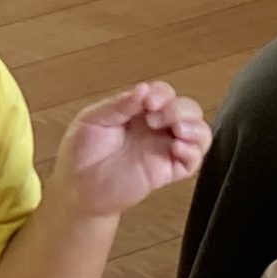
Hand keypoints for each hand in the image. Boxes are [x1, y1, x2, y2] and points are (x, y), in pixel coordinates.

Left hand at [54, 81, 209, 218]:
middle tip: (155, 119)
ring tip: (177, 130)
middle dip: (179, 109)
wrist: (77, 188)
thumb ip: (118, 106)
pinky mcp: (168, 172)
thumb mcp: (93, 120)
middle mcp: (156, 128)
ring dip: (194, 127)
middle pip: (188, 109)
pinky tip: (177, 148)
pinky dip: (193, 151)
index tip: (148, 102)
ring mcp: (164, 149)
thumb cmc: (81, 151)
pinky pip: (193, 160)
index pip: (164, 93)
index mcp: (138, 111)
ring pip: (199, 132)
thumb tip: (144, 89)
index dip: (162, 93)